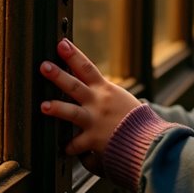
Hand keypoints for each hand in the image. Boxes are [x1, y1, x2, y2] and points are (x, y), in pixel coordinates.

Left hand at [39, 39, 141, 164]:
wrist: (150, 140)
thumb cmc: (137, 121)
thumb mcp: (121, 100)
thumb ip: (103, 95)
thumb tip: (87, 89)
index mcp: (106, 90)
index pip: (87, 68)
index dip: (73, 55)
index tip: (61, 43)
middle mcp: (99, 103)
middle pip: (75, 86)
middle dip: (58, 75)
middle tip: (44, 65)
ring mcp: (95, 121)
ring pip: (72, 112)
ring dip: (57, 108)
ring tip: (43, 106)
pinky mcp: (94, 140)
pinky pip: (77, 145)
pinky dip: (70, 147)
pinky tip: (64, 149)